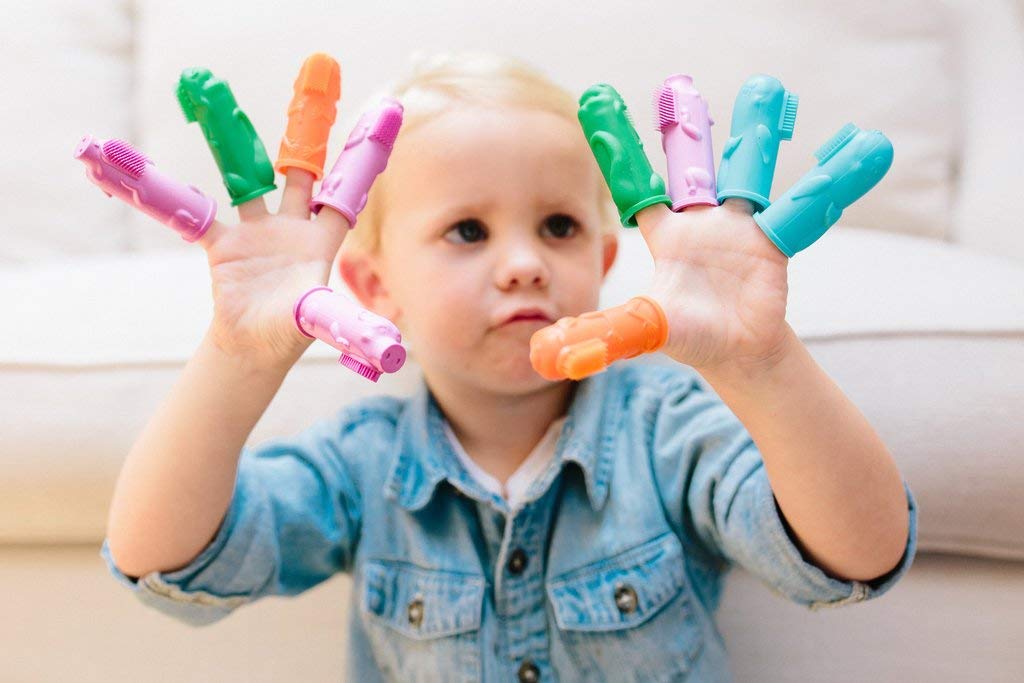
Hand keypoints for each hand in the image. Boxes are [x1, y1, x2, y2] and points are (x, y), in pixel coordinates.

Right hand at [78, 55, 402, 373]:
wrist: (253, 351)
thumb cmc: (289, 337)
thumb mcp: (318, 325)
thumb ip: (349, 327)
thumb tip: (390, 351)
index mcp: (321, 240)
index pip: (345, 192)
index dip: (360, 160)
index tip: (377, 118)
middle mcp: (292, 227)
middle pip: (302, 170)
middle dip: (307, 131)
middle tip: (316, 82)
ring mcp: (256, 231)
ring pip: (246, 177)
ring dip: (232, 142)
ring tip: (209, 92)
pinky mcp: (222, 244)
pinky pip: (192, 213)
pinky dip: (168, 195)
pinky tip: (137, 167)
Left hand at [530, 74, 892, 379]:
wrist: (741, 354)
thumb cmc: (690, 339)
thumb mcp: (645, 333)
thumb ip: (602, 337)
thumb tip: (545, 354)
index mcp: (665, 235)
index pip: (636, 184)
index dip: (620, 147)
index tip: (596, 98)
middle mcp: (701, 221)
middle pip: (693, 165)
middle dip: (688, 128)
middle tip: (678, 85)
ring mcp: (741, 226)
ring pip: (750, 170)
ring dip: (760, 134)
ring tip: (770, 91)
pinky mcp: (777, 241)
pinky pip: (807, 208)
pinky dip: (835, 180)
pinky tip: (866, 146)